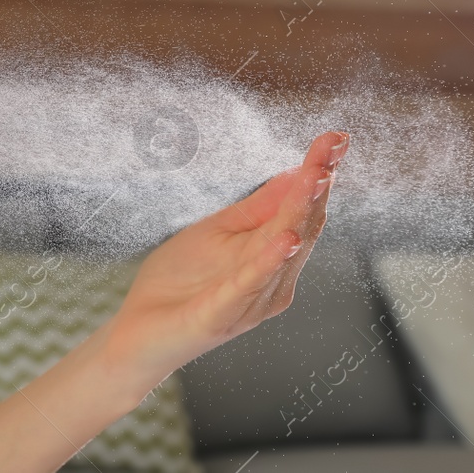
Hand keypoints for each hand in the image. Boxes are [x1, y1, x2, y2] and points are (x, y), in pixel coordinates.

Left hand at [106, 130, 348, 386]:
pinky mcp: (220, 316)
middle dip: (316, 185)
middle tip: (332, 148)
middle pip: (301, 226)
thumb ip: (259, 208)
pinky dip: (268, 262)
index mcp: (272, 259)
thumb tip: (298, 171)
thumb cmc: (179, 284)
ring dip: (300, 213)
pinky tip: (286, 239)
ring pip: (282, 252)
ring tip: (316, 178)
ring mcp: (250, 302)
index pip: (304, 210)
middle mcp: (272, 283)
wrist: (137, 336)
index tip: (336, 138)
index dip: (320, 174)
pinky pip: (247, 285)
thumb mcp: (218, 232)